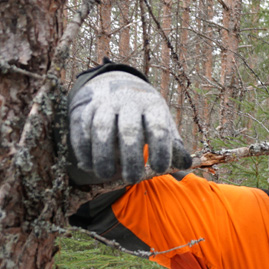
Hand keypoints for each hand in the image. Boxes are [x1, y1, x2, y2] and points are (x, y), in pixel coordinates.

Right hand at [68, 71, 190, 183]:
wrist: (120, 87)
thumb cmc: (147, 116)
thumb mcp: (164, 125)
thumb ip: (174, 146)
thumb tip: (186, 165)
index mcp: (153, 106)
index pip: (158, 128)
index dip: (160, 149)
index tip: (160, 169)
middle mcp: (128, 102)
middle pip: (129, 129)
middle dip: (131, 156)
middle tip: (132, 179)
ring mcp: (105, 104)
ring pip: (102, 128)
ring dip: (103, 154)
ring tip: (106, 175)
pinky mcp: (85, 109)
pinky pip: (82, 129)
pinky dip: (84, 148)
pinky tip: (88, 166)